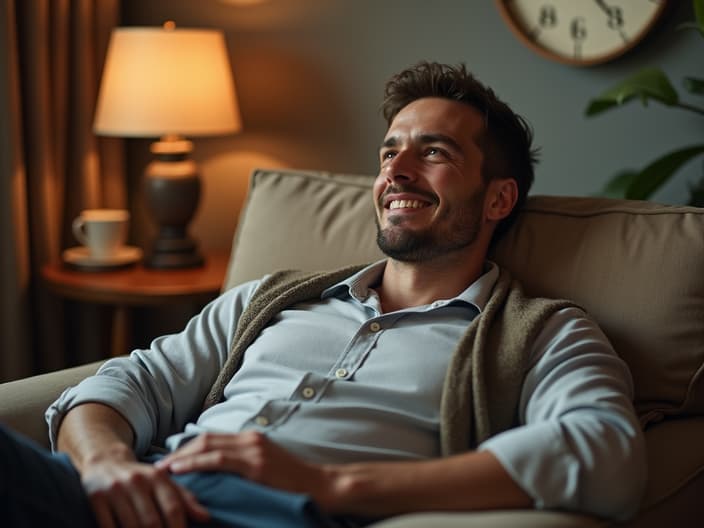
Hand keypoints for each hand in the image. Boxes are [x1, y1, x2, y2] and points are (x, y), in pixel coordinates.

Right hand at [81, 454, 209, 527]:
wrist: (105, 461)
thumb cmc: (141, 478)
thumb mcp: (163, 482)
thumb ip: (184, 499)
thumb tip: (206, 518)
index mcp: (158, 477)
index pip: (173, 507)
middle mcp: (137, 481)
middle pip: (152, 521)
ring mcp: (116, 490)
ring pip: (131, 526)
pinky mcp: (96, 498)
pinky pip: (108, 526)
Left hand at [156, 431, 331, 504]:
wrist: (322, 485)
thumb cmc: (295, 483)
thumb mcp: (267, 468)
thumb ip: (244, 466)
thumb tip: (219, 477)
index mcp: (252, 438)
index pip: (212, 437)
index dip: (188, 448)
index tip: (170, 461)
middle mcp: (250, 438)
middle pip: (204, 438)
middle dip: (179, 451)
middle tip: (159, 466)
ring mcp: (253, 449)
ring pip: (207, 446)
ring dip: (181, 457)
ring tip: (162, 469)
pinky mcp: (255, 463)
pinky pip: (218, 460)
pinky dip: (195, 463)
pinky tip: (179, 470)